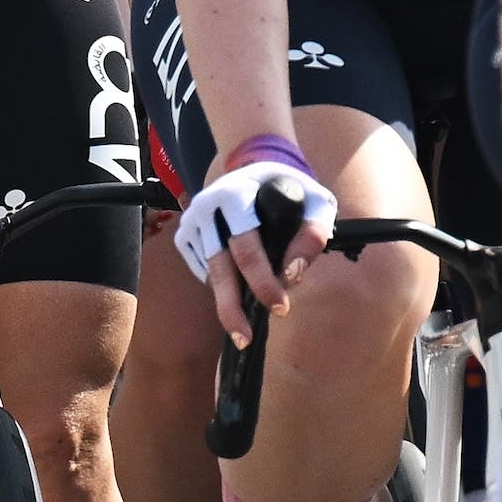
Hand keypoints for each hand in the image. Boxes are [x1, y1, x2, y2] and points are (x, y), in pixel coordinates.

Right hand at [174, 158, 336, 340]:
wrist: (253, 162)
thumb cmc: (290, 185)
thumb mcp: (316, 200)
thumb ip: (314, 232)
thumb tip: (294, 273)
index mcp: (234, 194)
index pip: (246, 247)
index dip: (263, 281)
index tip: (281, 308)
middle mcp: (205, 207)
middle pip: (219, 266)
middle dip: (233, 306)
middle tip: (246, 338)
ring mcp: (191, 221)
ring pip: (208, 272)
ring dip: (226, 302)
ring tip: (242, 331)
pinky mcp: (185, 234)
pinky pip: (201, 269)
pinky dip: (218, 286)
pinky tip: (236, 295)